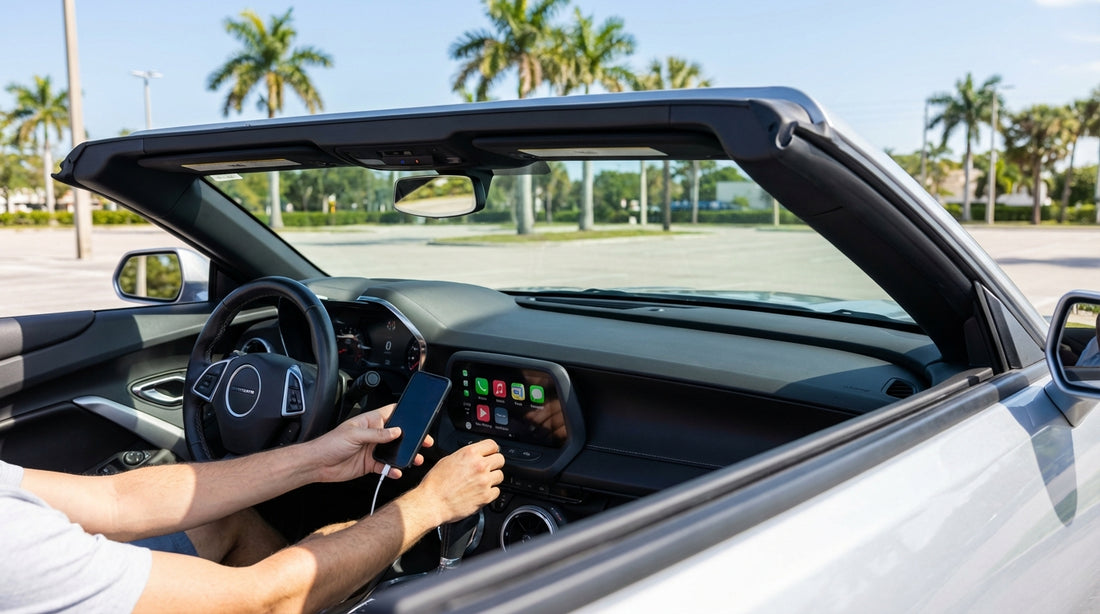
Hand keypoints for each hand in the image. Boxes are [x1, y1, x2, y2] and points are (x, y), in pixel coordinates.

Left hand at [308, 404, 432, 482]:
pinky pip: (385, 467)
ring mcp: (372, 450)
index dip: (404, 413)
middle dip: (411, 438)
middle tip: (424, 442)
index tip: (418, 417)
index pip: (391, 413)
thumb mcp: (355, 435)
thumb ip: (377, 434)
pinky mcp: (370, 464)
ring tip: (415, 459)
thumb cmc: (330, 443)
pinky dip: (392, 470)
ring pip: (394, 452)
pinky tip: (396, 471)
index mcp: (370, 422)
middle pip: (397, 434)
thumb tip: (396, 431)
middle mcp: (373, 435)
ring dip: (404, 456)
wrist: (317, 464)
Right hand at [416, 439, 503, 524]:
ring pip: (500, 475)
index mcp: (469, 453)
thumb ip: (465, 456)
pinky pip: (497, 491)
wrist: (432, 502)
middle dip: (494, 464)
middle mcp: (479, 465)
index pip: (493, 445)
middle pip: (500, 459)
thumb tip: (473, 456)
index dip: (492, 450)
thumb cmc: (435, 483)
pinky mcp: (486, 496)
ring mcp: (484, 481)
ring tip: (481, 482)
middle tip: (487, 469)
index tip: (491, 454)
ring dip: (493, 479)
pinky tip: (480, 492)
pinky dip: (490, 493)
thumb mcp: (448, 460)